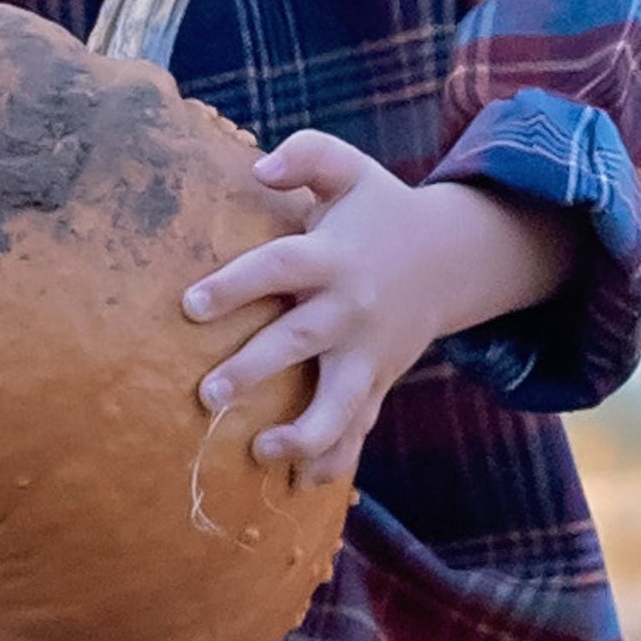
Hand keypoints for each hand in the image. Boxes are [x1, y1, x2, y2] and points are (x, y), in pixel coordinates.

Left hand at [181, 131, 580, 486]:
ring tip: (262, 452)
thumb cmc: (377, 211)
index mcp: (331, 257)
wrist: (451, 257)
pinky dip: (338, 458)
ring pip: (341, 400)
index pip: (278, 268)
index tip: (189, 305)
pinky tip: (304, 485)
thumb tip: (260, 167)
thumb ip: (306, 155)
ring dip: (305, 431)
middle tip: (207, 395)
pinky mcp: (376, 380)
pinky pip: (360, 425)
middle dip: (255, 368)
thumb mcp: (349, 169)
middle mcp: (347, 309)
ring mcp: (366, 352)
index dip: (236, 284)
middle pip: (299, 341)